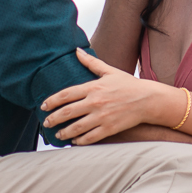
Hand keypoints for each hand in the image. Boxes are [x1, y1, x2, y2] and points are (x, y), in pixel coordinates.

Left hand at [41, 49, 173, 144]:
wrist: (148, 99)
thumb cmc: (128, 84)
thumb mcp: (109, 71)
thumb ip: (91, 63)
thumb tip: (77, 51)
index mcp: (93, 87)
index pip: (66, 95)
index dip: (52, 101)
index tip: (43, 107)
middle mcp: (96, 102)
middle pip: (68, 112)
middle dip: (53, 119)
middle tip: (46, 123)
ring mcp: (103, 116)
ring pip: (77, 127)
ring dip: (64, 132)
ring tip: (58, 134)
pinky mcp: (110, 128)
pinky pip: (91, 137)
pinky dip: (80, 140)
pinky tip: (75, 141)